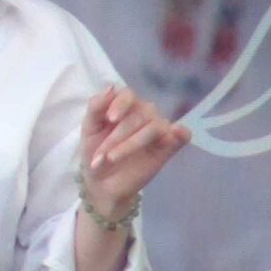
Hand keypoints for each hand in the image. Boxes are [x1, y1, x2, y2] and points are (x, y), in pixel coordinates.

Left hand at [78, 84, 191, 217]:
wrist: (101, 183)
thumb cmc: (94, 152)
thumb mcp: (89, 130)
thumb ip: (96, 108)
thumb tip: (111, 87)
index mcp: (124, 106)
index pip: (128, 94)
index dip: (120, 104)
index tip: (110, 119)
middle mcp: (143, 113)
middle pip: (139, 115)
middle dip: (117, 136)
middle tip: (101, 156)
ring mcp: (157, 130)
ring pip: (154, 127)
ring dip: (131, 144)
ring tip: (112, 159)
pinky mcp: (168, 147)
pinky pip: (182, 135)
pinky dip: (180, 133)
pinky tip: (176, 133)